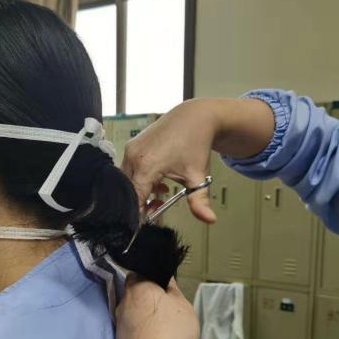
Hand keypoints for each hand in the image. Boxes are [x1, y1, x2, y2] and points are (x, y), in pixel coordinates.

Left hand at [116, 275, 199, 338]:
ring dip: (140, 317)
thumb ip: (172, 289)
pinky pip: (129, 331)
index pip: (139, 273)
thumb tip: (165, 279)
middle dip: (145, 299)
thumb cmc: (173, 333)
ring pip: (130, 313)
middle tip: (164, 311)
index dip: (151, 279)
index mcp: (138, 287)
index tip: (163, 290)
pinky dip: (138, 334)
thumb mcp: (183, 306)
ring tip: (159, 330)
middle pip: (132, 294)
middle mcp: (123, 302)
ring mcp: (118, 324)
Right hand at [121, 99, 218, 223]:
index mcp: (147, 166)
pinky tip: (158, 181)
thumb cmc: (195, 143)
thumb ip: (200, 201)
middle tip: (158, 208)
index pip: (135, 198)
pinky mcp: (133, 145)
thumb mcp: (198, 176)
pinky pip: (130, 168)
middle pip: (129, 190)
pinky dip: (141, 178)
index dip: (139, 213)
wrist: (195, 117)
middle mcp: (134, 156)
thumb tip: (209, 219)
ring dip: (141, 190)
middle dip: (142, 203)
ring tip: (161, 193)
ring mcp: (132, 149)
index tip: (147, 221)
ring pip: (128, 180)